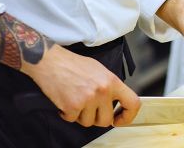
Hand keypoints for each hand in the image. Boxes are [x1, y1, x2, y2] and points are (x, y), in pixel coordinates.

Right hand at [22, 44, 139, 126]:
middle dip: (96, 118)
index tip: (119, 119)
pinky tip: (65, 100)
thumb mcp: (99, 70)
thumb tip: (115, 102)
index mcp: (112, 81)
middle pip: (106, 120)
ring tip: (75, 100)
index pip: (133, 103)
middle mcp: (103, 91)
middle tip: (88, 108)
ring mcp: (88, 99)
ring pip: (88, 122)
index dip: (128, 116)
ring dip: (80, 115)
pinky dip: (67, 114)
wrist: (51, 61)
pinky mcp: (72, 106)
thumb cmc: (73, 64)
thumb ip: (109, 86)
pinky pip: (72, 120)